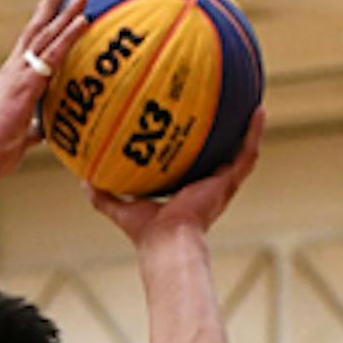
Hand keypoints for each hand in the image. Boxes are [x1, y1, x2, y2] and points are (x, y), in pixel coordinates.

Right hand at [0, 0, 89, 179]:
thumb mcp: (20, 138)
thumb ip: (32, 130)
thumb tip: (42, 133)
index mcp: (10, 81)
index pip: (27, 47)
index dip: (40, 27)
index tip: (50, 9)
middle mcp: (13, 70)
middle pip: (35, 31)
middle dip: (51, 8)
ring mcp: (19, 74)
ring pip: (46, 35)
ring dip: (65, 13)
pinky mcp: (28, 83)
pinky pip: (54, 52)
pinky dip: (70, 34)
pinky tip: (83, 20)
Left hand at [87, 106, 265, 244]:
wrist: (167, 242)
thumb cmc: (147, 234)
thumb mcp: (120, 207)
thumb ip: (102, 194)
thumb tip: (82, 178)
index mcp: (186, 192)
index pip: (191, 164)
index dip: (191, 145)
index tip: (190, 124)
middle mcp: (207, 186)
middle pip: (218, 154)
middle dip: (222, 132)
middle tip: (224, 105)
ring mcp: (221, 184)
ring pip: (240, 151)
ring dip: (247, 127)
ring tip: (253, 100)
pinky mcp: (228, 183)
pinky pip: (248, 154)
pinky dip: (255, 133)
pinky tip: (259, 110)